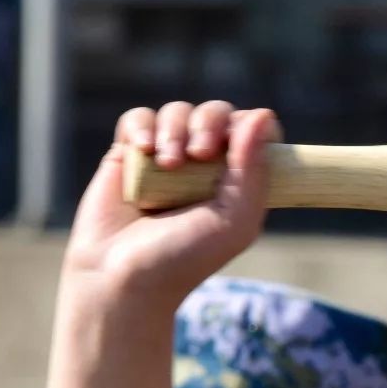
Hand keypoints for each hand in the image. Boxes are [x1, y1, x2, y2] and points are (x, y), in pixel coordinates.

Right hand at [42, 102, 278, 387]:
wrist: (122, 275)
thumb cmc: (183, 259)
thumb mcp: (234, 222)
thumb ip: (255, 172)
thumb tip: (264, 114)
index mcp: (238, 185)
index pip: (254, 134)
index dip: (250, 127)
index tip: (237, 144)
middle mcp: (204, 169)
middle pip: (216, 113)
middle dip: (209, 122)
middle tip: (200, 153)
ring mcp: (166, 160)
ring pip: (178, 112)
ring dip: (175, 129)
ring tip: (168, 163)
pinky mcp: (129, 156)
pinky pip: (139, 118)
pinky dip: (143, 127)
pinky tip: (144, 151)